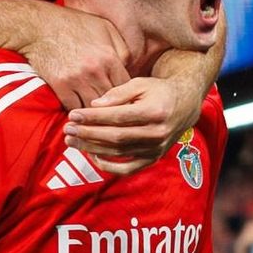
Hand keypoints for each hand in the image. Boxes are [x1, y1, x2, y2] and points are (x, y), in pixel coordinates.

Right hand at [19, 5, 129, 110]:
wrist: (39, 26)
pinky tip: (80, 112)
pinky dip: (78, 111)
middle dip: (113, 108)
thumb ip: (122, 48)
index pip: (126, 87)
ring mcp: (76, 80)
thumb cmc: (74, 24)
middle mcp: (94, 71)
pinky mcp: (60, 85)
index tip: (126, 101)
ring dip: (95, 113)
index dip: (127, 96)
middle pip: (111, 101)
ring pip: (93, 107)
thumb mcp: (105, 28)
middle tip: (115, 115)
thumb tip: (129, 69)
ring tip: (99, 117)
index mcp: (109, 57)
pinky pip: (73, 107)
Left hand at [64, 76, 190, 175]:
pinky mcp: (154, 158)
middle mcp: (157, 133)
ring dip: (92, 148)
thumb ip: (117, 93)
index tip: (73, 115)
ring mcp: (156, 148)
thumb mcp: (140, 84)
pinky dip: (110, 166)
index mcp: (154, 111)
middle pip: (115, 137)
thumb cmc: (158, 91)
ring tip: (72, 142)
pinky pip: (129, 168)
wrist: (185, 104)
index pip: (117, 117)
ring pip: (118, 152)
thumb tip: (94, 105)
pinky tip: (93, 157)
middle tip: (67, 130)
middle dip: (88, 134)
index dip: (92, 117)